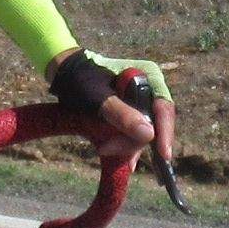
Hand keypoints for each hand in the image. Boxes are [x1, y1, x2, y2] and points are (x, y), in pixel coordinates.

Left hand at [47, 48, 183, 202]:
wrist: (63, 72)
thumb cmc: (80, 78)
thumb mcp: (97, 97)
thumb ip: (121, 114)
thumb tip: (149, 135)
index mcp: (148, 77)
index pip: (164, 108)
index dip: (165, 133)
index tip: (163, 155)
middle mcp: (148, 90)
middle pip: (153, 124)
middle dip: (135, 142)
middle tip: (113, 153)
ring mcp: (138, 102)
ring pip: (142, 132)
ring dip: (126, 145)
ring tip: (105, 150)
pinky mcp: (128, 113)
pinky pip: (131, 132)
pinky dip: (123, 143)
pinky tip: (113, 153)